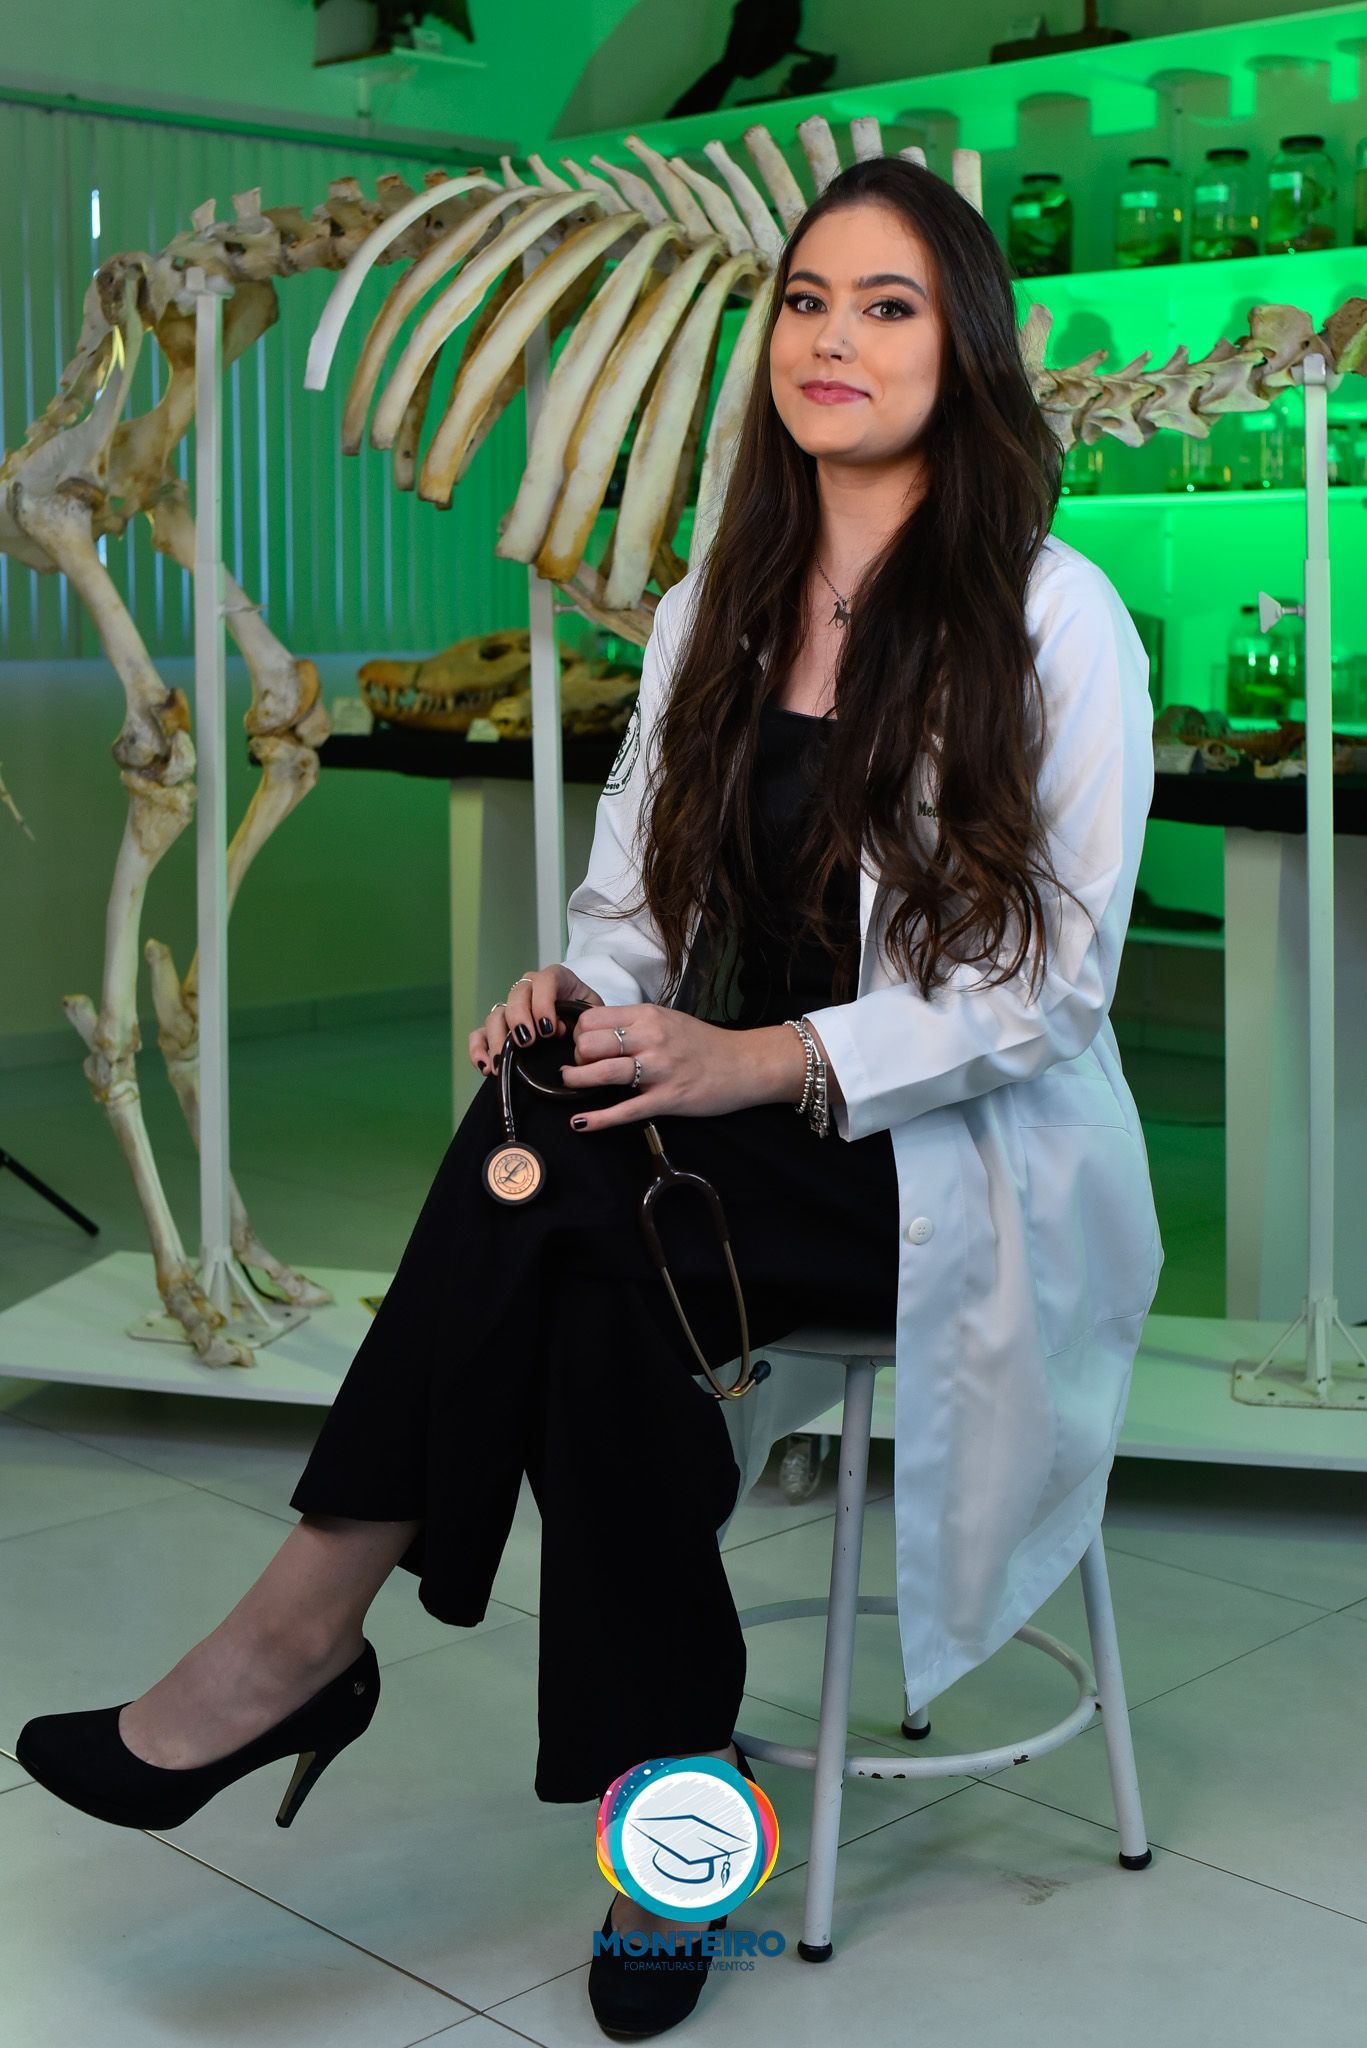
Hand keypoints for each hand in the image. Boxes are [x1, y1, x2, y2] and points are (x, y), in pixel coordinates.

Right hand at [468, 964, 603, 1076]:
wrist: (585, 1028)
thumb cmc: (590, 1018)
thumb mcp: (595, 1014)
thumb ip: (584, 1019)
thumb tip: (565, 1032)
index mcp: (554, 979)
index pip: (544, 982)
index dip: (543, 1004)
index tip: (550, 1030)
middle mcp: (529, 989)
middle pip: (516, 996)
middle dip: (519, 1020)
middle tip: (527, 1043)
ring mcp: (512, 1008)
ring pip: (496, 1015)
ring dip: (497, 1039)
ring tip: (502, 1063)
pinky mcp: (500, 1028)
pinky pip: (480, 1033)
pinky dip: (478, 1048)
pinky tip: (486, 1067)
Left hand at [558, 1006, 802, 1131]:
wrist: (745, 1064)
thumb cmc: (705, 1044)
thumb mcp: (668, 1020)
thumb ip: (636, 1024)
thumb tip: (599, 1033)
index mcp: (648, 1016)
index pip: (592, 1019)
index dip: (580, 1034)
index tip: (585, 1046)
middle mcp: (651, 1038)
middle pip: (589, 1044)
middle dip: (578, 1057)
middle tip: (584, 1066)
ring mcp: (659, 1070)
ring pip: (601, 1073)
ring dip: (577, 1081)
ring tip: (572, 1084)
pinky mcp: (666, 1099)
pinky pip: (624, 1111)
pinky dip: (597, 1119)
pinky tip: (579, 1123)